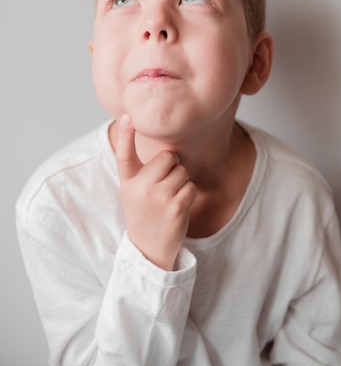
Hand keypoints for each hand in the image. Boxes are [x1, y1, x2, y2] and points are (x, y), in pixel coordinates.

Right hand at [115, 114, 196, 270]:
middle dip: (172, 167)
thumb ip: (144, 169)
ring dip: (181, 182)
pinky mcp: (176, 208)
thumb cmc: (144, 211)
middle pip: (169, 157)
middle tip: (162, 187)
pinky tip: (177, 208)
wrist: (149, 249)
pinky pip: (191, 186)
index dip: (126, 134)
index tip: (128, 116)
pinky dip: (188, 195)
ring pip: (183, 171)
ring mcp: (158, 198)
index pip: (124, 154)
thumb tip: (168, 149)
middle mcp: (140, 187)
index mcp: (128, 180)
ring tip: (168, 199)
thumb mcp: (134, 189)